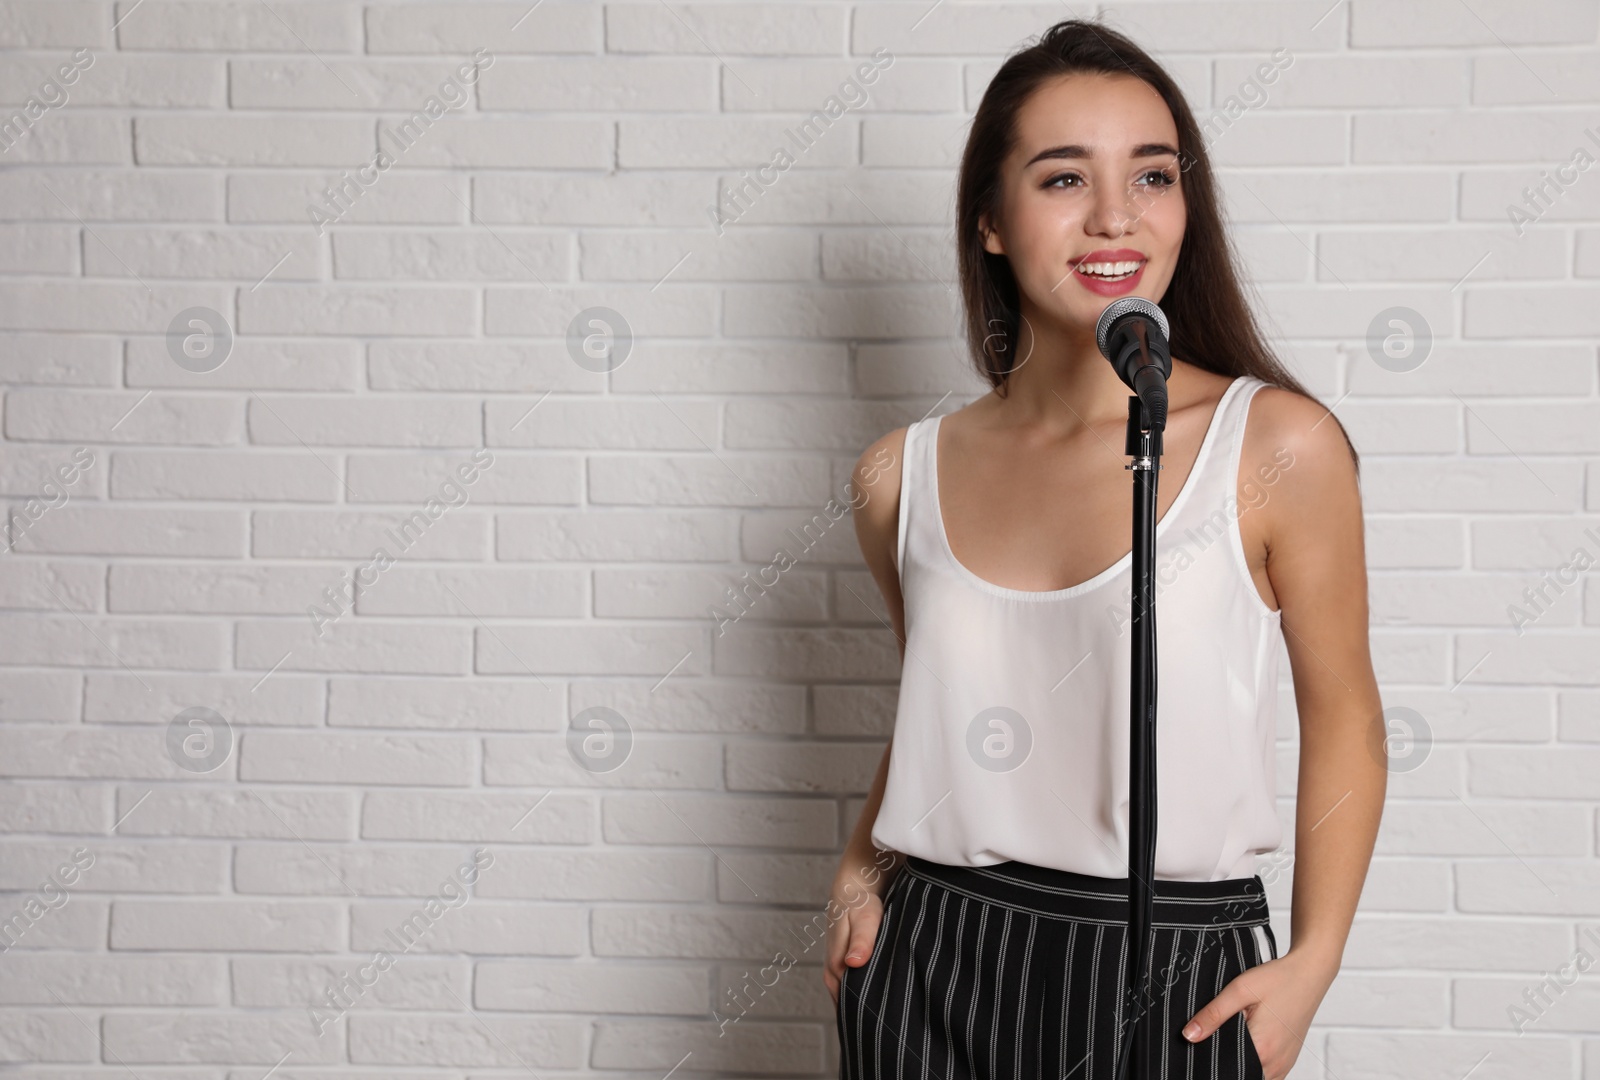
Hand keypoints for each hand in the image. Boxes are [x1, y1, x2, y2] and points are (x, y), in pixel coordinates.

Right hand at [823, 873, 890, 1007]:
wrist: (854, 887)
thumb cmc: (861, 902)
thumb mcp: (866, 918)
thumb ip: (862, 940)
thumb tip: (853, 962)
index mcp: (837, 967)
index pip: (851, 1005)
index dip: (868, 1013)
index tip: (886, 1020)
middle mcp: (833, 973)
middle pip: (849, 1004)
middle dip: (866, 1011)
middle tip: (888, 1019)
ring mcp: (837, 970)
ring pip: (851, 995)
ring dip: (866, 1001)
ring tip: (885, 1009)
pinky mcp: (844, 965)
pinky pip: (854, 986)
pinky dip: (866, 991)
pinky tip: (880, 991)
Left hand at [1180, 948, 1332, 1079]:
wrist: (1309, 973)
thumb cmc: (1278, 979)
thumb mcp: (1239, 991)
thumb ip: (1213, 1014)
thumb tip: (1189, 1035)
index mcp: (1262, 1050)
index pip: (1227, 1071)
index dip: (1210, 1062)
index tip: (1201, 1047)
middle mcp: (1276, 1064)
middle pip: (1240, 1075)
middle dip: (1222, 1064)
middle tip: (1212, 1038)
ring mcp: (1284, 1064)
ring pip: (1254, 1076)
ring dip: (1237, 1065)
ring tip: (1226, 1040)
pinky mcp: (1288, 1060)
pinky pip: (1267, 1074)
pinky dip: (1252, 1065)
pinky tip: (1242, 1046)